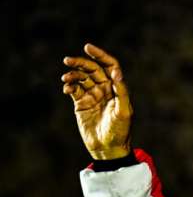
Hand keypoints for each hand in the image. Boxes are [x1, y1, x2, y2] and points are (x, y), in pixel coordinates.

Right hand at [62, 44, 132, 159]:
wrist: (108, 148)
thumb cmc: (120, 131)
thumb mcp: (123, 111)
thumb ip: (120, 91)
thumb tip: (116, 72)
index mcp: (117, 88)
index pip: (109, 66)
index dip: (100, 55)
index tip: (87, 47)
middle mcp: (105, 89)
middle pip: (93, 69)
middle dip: (81, 62)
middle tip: (67, 60)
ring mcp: (93, 96)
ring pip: (81, 78)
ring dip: (73, 74)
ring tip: (65, 78)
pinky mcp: (81, 104)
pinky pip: (74, 90)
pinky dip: (69, 86)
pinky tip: (67, 89)